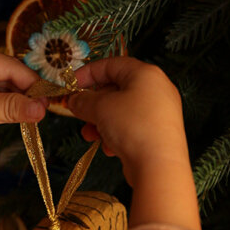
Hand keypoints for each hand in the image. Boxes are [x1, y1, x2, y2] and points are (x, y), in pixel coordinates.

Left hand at [0, 48, 44, 216]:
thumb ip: (12, 107)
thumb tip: (43, 109)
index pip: (9, 65)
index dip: (31, 81)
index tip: (49, 97)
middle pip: (8, 74)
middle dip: (27, 90)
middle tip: (47, 107)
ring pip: (3, 87)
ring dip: (19, 99)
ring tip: (39, 113)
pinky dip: (9, 107)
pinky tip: (23, 115)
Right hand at [67, 57, 200, 229]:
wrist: (159, 166)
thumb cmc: (133, 126)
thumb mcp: (100, 107)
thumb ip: (83, 100)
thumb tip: (74, 100)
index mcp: (145, 74)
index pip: (111, 64)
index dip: (87, 73)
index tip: (70, 85)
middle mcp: (156, 89)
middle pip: (116, 89)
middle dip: (93, 103)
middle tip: (77, 112)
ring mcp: (160, 112)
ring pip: (121, 111)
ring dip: (101, 122)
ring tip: (89, 135)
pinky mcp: (159, 133)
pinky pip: (131, 128)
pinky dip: (116, 135)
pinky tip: (109, 148)